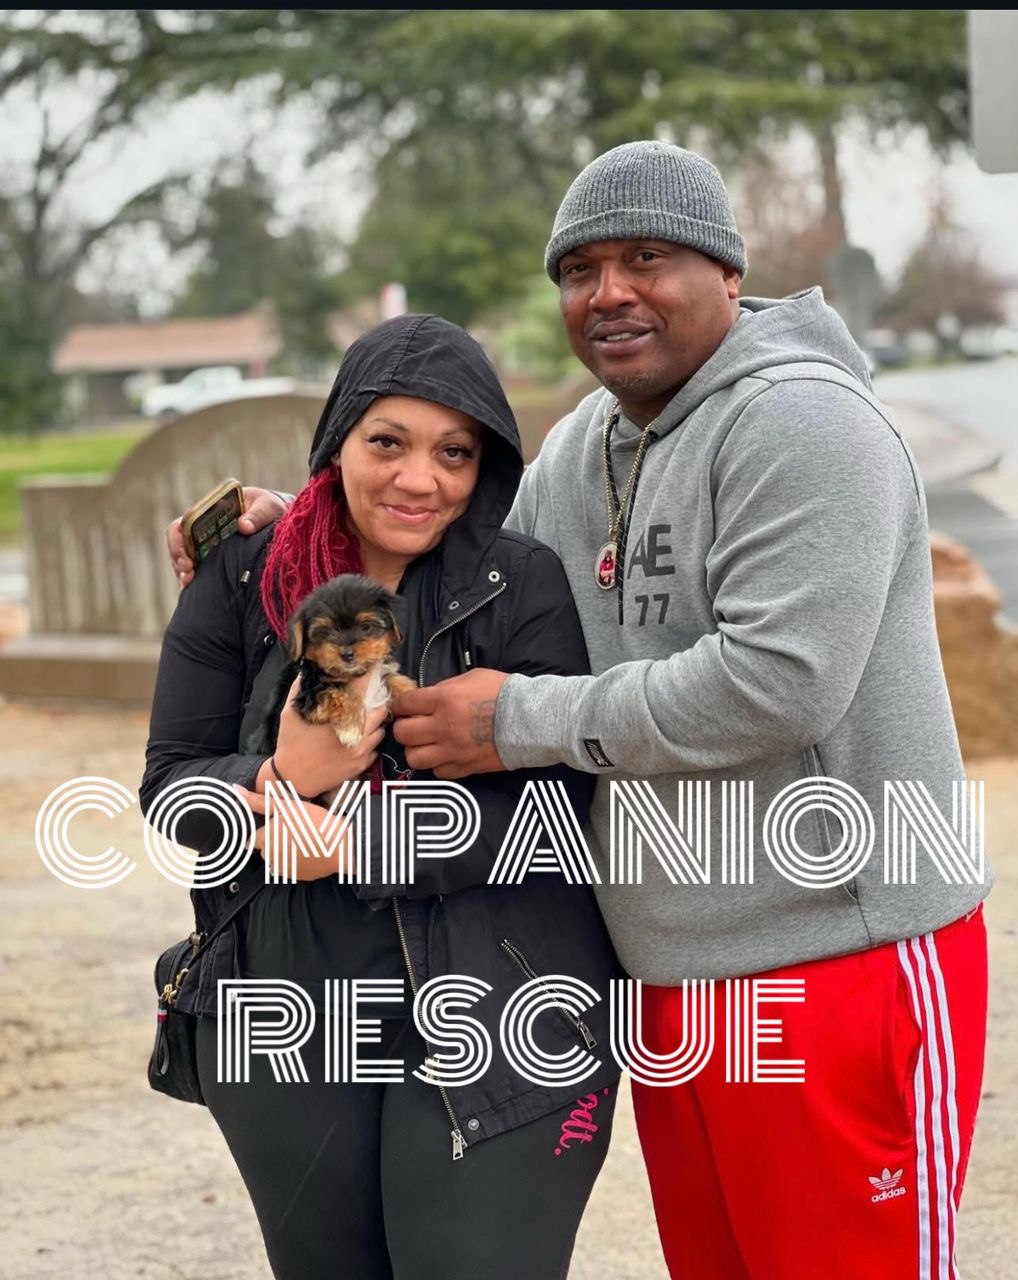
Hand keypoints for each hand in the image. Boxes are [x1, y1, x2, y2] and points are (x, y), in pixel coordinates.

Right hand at [166, 486, 289, 586]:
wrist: (277, 519)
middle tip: (188, 571)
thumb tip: (244, 526)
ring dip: (183, 571)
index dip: (180, 539)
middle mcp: (204, 530)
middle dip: (178, 558)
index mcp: (210, 512)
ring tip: (188, 581)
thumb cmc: (268, 508)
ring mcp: (208, 547)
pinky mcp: (216, 562)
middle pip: (180, 544)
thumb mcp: (266, 506)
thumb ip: (257, 514)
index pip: (184, 524)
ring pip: (185, 560)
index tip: (186, 553)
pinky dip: (194, 582)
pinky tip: (192, 589)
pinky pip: (200, 573)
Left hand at [235, 786, 349, 880]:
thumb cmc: (314, 822)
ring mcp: (284, 870)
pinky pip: (290, 867)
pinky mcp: (297, 877)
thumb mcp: (286, 806)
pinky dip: (296, 860)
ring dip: (284, 850)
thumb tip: (236, 791)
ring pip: (277, 858)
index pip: (252, 838)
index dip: (263, 829)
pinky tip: (308, 849)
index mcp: (265, 839)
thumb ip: (259, 801)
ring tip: (302, 838)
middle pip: (264, 848)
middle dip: (273, 839)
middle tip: (293, 828)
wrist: (341, 846)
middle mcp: (270, 858)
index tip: (277, 824)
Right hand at [263, 675, 385, 797]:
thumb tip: (305, 672)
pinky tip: (361, 737)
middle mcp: (355, 735)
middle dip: (376, 702)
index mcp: (339, 720)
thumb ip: (298, 691)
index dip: (368, 679)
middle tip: (372, 695)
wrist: (292, 780)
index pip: (361, 693)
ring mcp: (360, 752)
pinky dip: (371, 741)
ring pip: (380, 731)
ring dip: (375, 723)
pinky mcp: (361, 766)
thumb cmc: (290, 745)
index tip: (371, 670)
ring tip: (366, 717)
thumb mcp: (289, 714)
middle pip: (379, 712)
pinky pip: (375, 749)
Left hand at [391, 668, 509, 778]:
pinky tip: (445, 755)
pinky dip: (437, 764)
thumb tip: (428, 697)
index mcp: (443, 700)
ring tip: (426, 743)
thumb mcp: (472, 677)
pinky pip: (437, 772)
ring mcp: (452, 751)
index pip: (404, 704)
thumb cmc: (503, 693)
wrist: (530, 720)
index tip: (402, 706)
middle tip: (413, 724)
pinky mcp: (464, 767)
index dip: (399, 704)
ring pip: (414, 758)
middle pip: (402, 733)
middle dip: (403, 727)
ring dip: (416, 749)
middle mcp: (442, 727)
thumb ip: (446, 687)